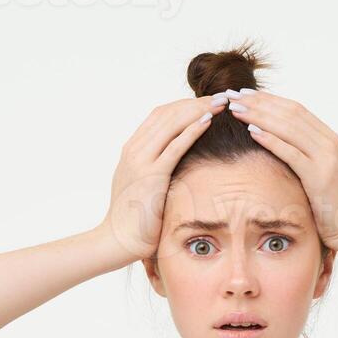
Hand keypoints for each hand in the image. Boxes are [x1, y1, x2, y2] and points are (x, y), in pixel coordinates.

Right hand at [100, 94, 224, 261]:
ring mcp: (140, 161)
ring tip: (220, 103)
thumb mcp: (141, 187)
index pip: (160, 116)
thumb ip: (153, 170)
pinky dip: (192, 130)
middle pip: (167, 114)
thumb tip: (173, 166)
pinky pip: (174, 146)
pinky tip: (208, 121)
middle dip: (195, 103)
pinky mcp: (151, 175)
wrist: (117, 241)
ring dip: (198, 110)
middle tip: (220, 97)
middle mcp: (134, 150)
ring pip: (171, 124)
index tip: (205, 103)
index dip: (184, 105)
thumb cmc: (133, 220)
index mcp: (132, 150)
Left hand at [225, 91, 337, 249]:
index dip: (269, 100)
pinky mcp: (319, 176)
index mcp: (329, 139)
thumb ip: (307, 155)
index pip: (296, 110)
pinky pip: (291, 153)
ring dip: (259, 116)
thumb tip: (281, 145)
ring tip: (236, 109)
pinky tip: (251, 131)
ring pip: (288, 127)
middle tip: (234, 96)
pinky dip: (271, 139)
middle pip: (290, 113)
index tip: (246, 94)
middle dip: (260, 103)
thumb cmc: (335, 204)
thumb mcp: (322, 172)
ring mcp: (326, 158)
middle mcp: (329, 142)